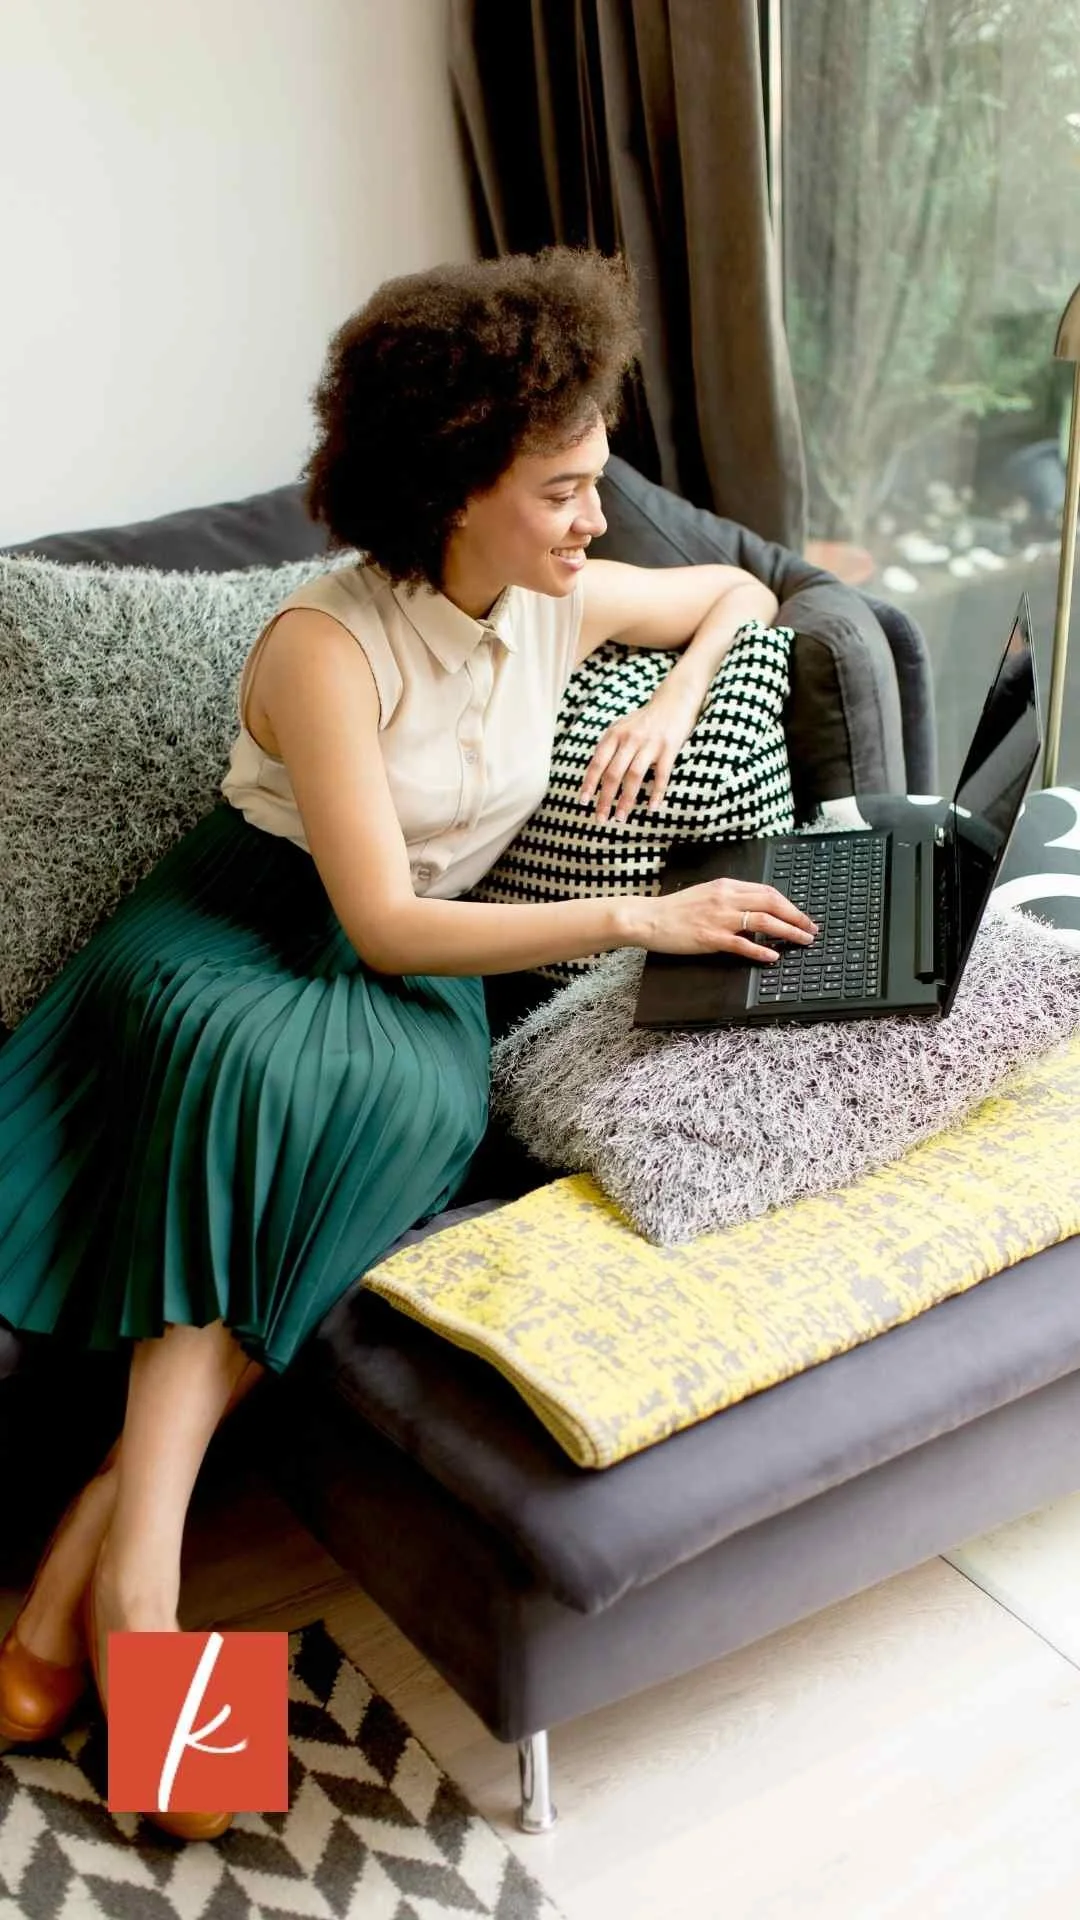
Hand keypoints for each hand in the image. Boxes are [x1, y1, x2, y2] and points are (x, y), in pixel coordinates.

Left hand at [579, 687, 698, 822]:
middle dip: (605, 799)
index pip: (597, 763)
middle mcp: (630, 739)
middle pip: (613, 773)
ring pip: (634, 777)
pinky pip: (662, 775)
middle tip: (600, 819)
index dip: (589, 783)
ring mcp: (650, 744)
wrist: (674, 701)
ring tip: (620, 818)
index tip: (584, 802)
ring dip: (626, 800)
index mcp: (614, 734)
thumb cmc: (645, 720)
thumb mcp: (621, 728)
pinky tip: (652, 808)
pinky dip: (657, 793)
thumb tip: (594, 775)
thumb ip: (609, 748)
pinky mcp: (669, 748)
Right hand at [643, 879, 817, 963]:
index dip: (789, 904)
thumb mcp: (706, 894)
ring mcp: (720, 918)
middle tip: (811, 929)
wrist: (648, 918)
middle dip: (797, 916)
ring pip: (764, 921)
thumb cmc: (675, 910)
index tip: (801, 915)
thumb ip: (730, 899)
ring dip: (788, 931)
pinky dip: (761, 950)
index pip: (767, 891)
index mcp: (726, 886)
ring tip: (802, 941)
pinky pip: (743, 943)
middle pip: (772, 903)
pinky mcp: (711, 937)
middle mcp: (726, 899)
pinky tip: (773, 956)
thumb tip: (754, 911)